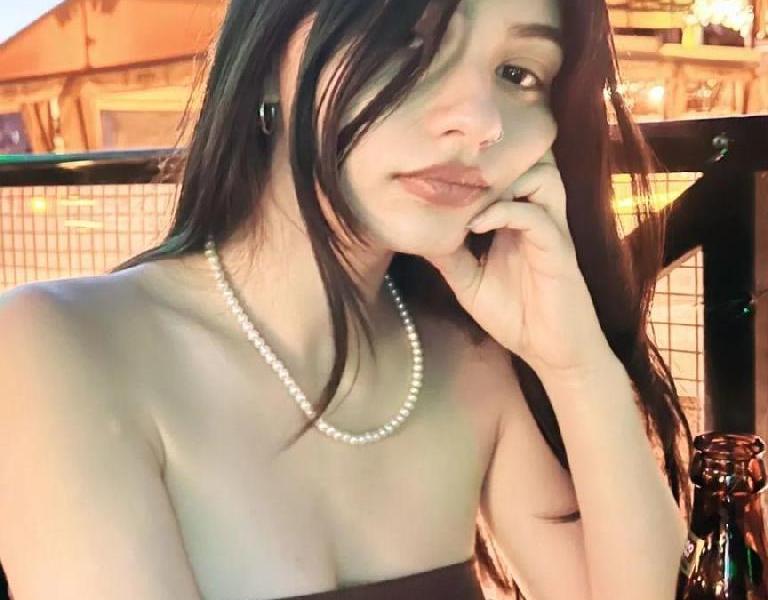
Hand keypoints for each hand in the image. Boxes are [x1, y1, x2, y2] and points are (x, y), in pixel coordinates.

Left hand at [421, 149, 613, 378]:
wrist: (552, 353)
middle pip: (532, 161)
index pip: (509, 173)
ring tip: (471, 199)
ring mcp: (551, 231)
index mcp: (519, 220)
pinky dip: (505, 212)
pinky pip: (537, 217)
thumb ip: (448, 256)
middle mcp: (538, 217)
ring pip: (543, 176)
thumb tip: (416, 232)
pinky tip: (477, 225)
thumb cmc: (515, 315)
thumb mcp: (469, 283)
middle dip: (496, 161)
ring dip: (507, 180)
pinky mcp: (558, 251)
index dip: (478, 164)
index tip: (440, 170)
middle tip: (459, 176)